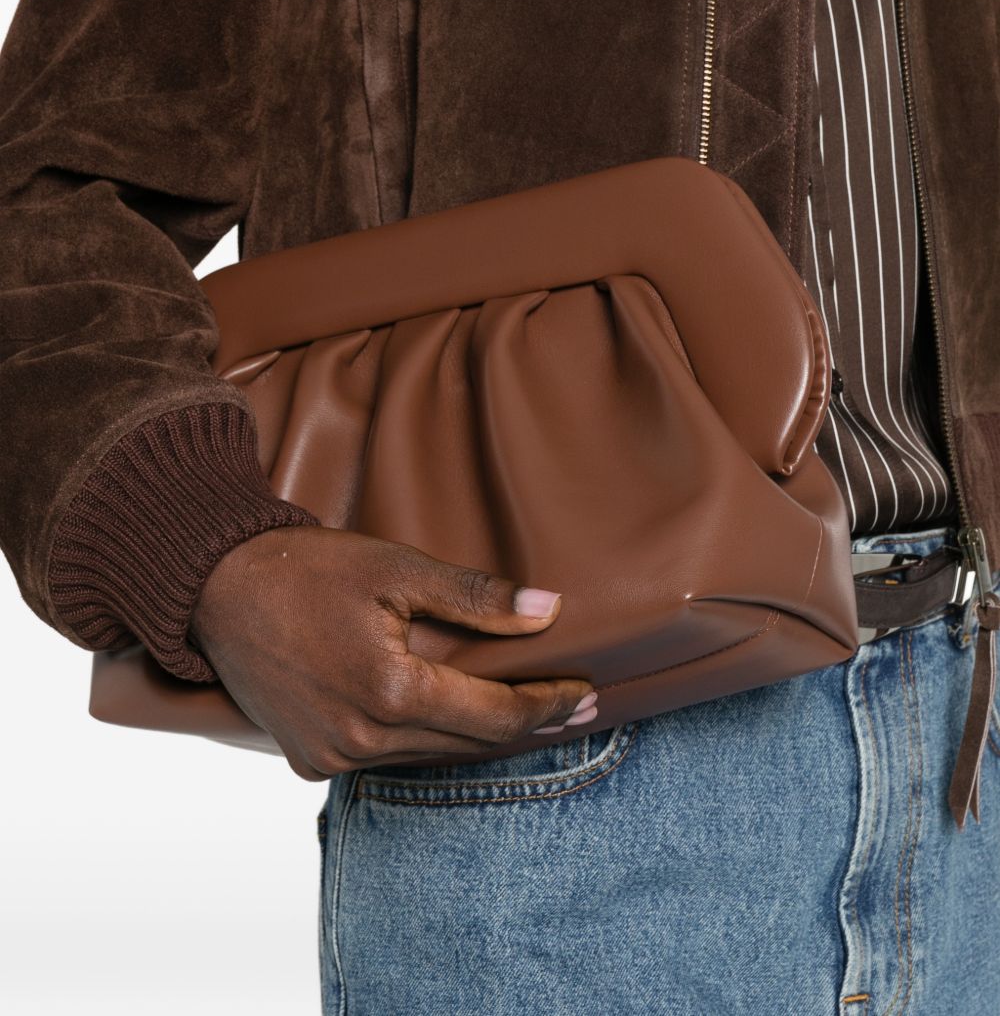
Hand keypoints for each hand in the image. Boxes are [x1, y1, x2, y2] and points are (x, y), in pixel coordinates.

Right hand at [188, 526, 597, 780]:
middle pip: (468, 745)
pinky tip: (447, 718)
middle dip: (525, 725)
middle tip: (574, 706)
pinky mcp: (307, 760)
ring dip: (477, 736)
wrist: (215, 588)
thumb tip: (550, 612)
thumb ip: (476, 597)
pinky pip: (385, 759)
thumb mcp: (398, 568)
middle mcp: (361, 739)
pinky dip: (424, 741)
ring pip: (429, 757)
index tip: (586, 692)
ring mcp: (330, 757)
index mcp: (390, 692)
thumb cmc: (308, 569)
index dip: (547, 706)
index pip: (494, 716)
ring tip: (523, 712)